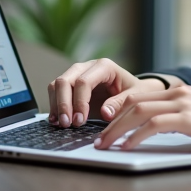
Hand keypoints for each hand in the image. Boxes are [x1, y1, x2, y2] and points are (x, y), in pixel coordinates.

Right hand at [47, 58, 165, 127]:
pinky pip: (56, 92)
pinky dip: (54, 106)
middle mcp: (87, 67)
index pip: (84, 81)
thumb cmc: (136, 92)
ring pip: (57, 85)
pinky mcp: (72, 85)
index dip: (79, 102)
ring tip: (62, 124)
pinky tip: (57, 120)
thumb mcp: (135, 97)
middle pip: (65, 80)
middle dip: (64, 103)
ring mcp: (77, 74)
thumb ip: (120, 103)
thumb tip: (105, 113)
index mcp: (104, 66)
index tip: (80, 120)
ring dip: (56, 105)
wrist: (135, 90)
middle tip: (67, 124)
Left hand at [94, 84, 190, 150]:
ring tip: (105, 145)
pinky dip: (136, 136)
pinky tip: (127, 147)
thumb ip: (179, 119)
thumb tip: (156, 132)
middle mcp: (178, 93)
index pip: (138, 96)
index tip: (103, 124)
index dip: (117, 109)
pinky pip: (154, 125)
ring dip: (117, 129)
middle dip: (111, 121)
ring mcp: (184, 104)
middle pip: (133, 102)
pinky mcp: (190, 118)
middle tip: (98, 139)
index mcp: (179, 91)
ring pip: (138, 112)